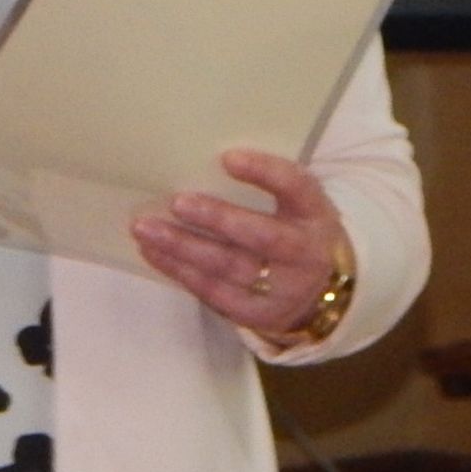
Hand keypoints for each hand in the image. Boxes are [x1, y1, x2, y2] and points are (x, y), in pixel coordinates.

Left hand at [130, 148, 350, 338]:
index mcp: (315, 213)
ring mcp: (282, 289)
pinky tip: (154, 252)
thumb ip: (266, 184)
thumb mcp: (296, 205)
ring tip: (145, 228)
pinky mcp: (257, 315)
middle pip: (260, 235)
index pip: (296, 187)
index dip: (264, 172)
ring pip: (227, 267)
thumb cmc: (295, 230)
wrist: (325, 294)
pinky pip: (213, 292)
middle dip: (215, 218)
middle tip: (176, 202)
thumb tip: (201, 157)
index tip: (227, 158)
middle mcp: (304, 253)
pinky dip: (179, 271)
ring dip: (181, 246)